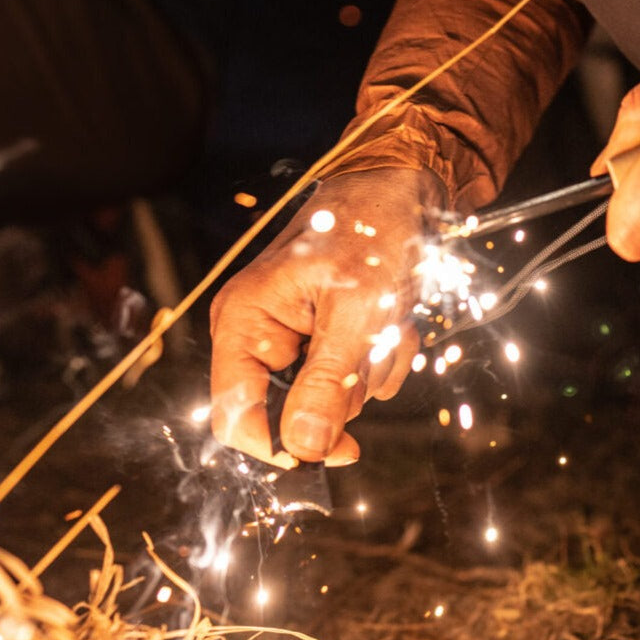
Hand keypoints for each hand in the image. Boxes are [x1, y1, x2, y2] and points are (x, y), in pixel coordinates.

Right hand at [210, 168, 443, 466]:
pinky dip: (383, 356)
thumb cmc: (371, 231)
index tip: (337, 451)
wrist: (404, 188)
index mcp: (245, 322)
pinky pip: (357, 379)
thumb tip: (304, 449)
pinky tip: (392, 319)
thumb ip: (327, 384)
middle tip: (373, 344)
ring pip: (334, 399)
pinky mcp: (327, 338)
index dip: (280, 445)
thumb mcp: (354, 312)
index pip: (235, 415)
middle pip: (292, 412)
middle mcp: (261, 334)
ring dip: (372, 368)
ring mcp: (296, 338)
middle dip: (346, 389)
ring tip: (386, 319)